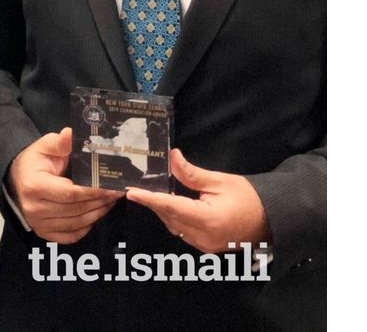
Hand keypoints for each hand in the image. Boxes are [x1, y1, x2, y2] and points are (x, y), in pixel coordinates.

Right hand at [7, 127, 123, 243]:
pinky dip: (86, 227)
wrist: (17, 179)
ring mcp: (38, 223)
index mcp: (35, 186)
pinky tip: (94, 215)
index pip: (70, 193)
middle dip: (100, 202)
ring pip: (76, 223)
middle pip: (76, 209)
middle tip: (116, 193)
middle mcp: (34, 208)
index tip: (112, 187)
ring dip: (97, 214)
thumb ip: (60, 143)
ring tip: (109, 202)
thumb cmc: (34, 161)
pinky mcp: (43, 233)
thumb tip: (71, 133)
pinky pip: (70, 236)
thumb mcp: (45, 147)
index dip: (94, 191)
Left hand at [124, 148, 268, 252]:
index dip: (149, 199)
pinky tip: (172, 205)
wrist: (274, 222)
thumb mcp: (220, 181)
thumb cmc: (250, 199)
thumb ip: (192, 173)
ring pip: (174, 226)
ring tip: (153, 193)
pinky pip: (182, 232)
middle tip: (139, 187)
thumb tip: (172, 157)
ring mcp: (204, 245)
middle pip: (169, 217)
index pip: (170, 207)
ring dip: (163, 211)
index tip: (131, 193)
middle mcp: (202, 237)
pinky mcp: (206, 247)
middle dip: (154, 202)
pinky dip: (174, 219)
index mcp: (207, 220)